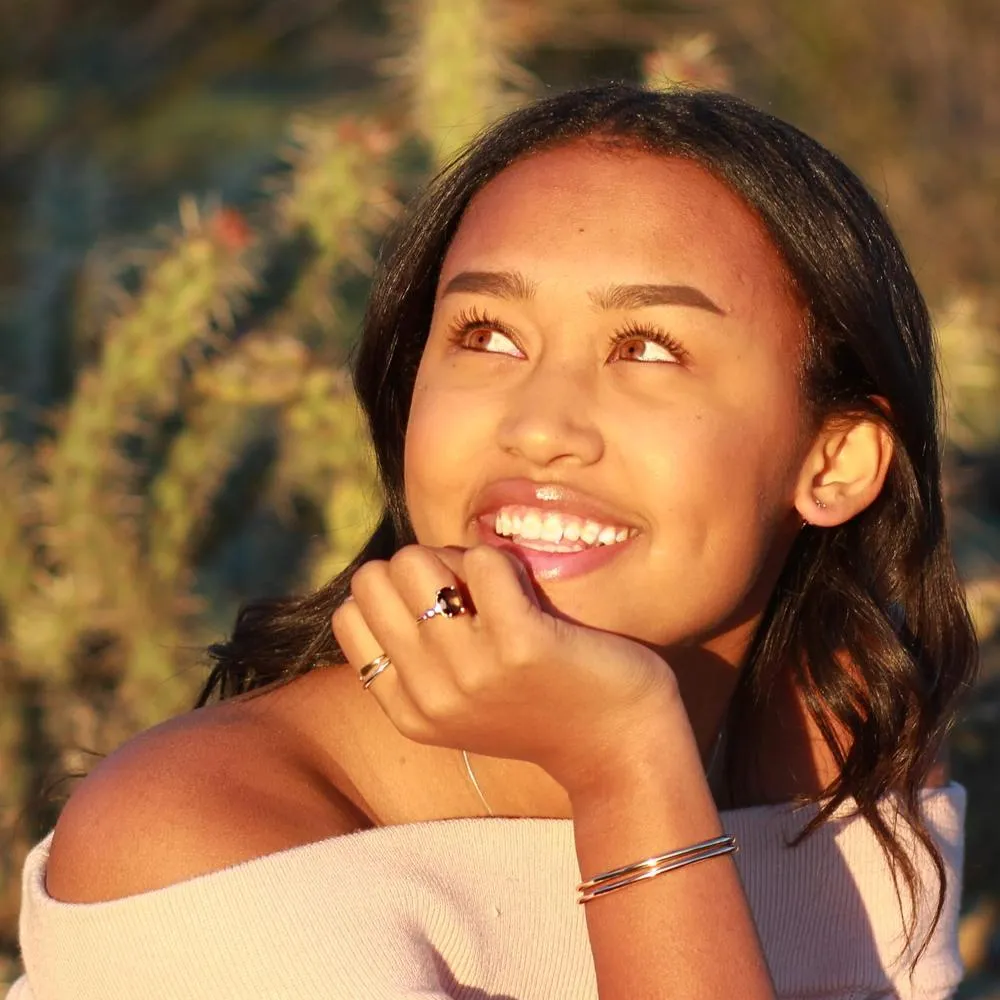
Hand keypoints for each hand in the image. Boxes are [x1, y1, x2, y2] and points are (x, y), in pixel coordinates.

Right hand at [330, 543, 682, 796]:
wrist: (619, 748)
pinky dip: (501, 561)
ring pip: (416, 562)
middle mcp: (429, 695)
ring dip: (457, 560)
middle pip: (375, 579)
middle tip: (468, 594)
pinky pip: (482, 561)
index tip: (441, 610)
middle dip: (419, 568)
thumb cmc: (542, 708)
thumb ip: (418, 658)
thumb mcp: (460, 703)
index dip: (394, 595)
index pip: (350, 615)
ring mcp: (472, 671)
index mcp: (408, 711)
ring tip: (496, 591)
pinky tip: (527, 590)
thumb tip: (390, 573)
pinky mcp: (520, 645)